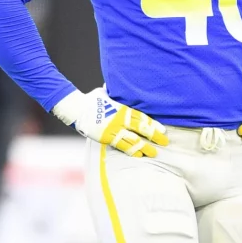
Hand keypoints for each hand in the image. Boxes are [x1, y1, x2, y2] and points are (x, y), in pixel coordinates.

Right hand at [51, 87, 168, 157]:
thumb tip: (120, 87)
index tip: (163, 130)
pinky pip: (121, 145)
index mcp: (122, 108)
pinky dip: (130, 151)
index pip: (142, 117)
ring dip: (144, 146)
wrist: (76, 108)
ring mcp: (113, 128)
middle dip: (154, 135)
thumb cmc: (92, 99)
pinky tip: (138, 155)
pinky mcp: (106, 137)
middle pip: (141, 128)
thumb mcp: (106, 94)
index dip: (153, 124)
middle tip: (165, 142)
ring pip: (133, 139)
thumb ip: (116, 95)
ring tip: (154, 153)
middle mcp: (120, 119)